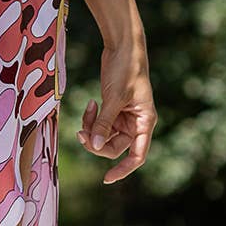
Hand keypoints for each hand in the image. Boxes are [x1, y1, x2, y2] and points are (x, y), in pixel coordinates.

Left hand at [76, 40, 155, 183]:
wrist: (123, 46)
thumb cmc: (126, 70)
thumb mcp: (114, 98)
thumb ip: (104, 123)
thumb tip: (94, 145)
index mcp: (145, 122)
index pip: (137, 155)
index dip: (123, 170)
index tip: (107, 179)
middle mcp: (136, 123)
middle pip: (114, 147)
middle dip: (96, 142)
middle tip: (80, 133)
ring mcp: (124, 116)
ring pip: (104, 136)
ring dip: (91, 128)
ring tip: (87, 110)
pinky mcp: (113, 108)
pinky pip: (100, 124)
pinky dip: (92, 119)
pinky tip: (90, 104)